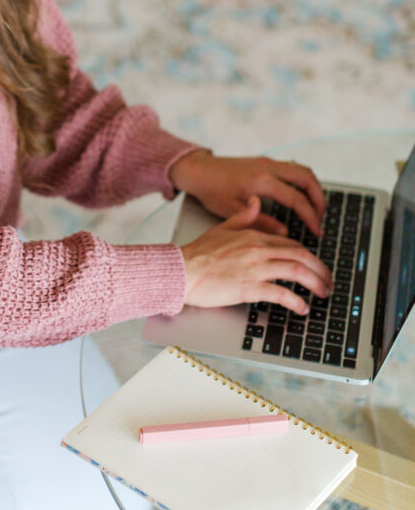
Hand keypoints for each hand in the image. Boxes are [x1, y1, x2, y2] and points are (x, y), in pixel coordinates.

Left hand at [169, 149, 325, 235]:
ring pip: (302, 170)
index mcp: (261, 182)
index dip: (310, 217)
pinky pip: (293, 168)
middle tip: (321, 219)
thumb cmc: (211, 190)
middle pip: (307, 178)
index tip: (317, 231)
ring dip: (313, 188)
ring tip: (315, 209)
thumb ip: (260, 222)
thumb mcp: (232, 211)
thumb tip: (284, 233)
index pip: (296, 199)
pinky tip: (301, 195)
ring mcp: (268, 162)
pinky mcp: (265, 161)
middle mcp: (268, 167)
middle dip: (319, 199)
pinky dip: (303, 181)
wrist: (199, 170)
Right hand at [179, 196, 332, 313]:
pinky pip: (281, 293)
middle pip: (301, 256)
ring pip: (297, 271)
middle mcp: (258, 249)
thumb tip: (256, 202)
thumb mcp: (222, 227)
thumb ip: (242, 216)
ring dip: (316, 284)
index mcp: (253, 236)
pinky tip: (302, 308)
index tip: (316, 268)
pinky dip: (296, 301)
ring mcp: (255, 268)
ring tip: (323, 294)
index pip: (291, 244)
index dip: (310, 257)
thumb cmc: (198, 252)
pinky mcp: (249, 287)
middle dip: (321, 270)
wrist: (182, 269)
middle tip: (328, 283)